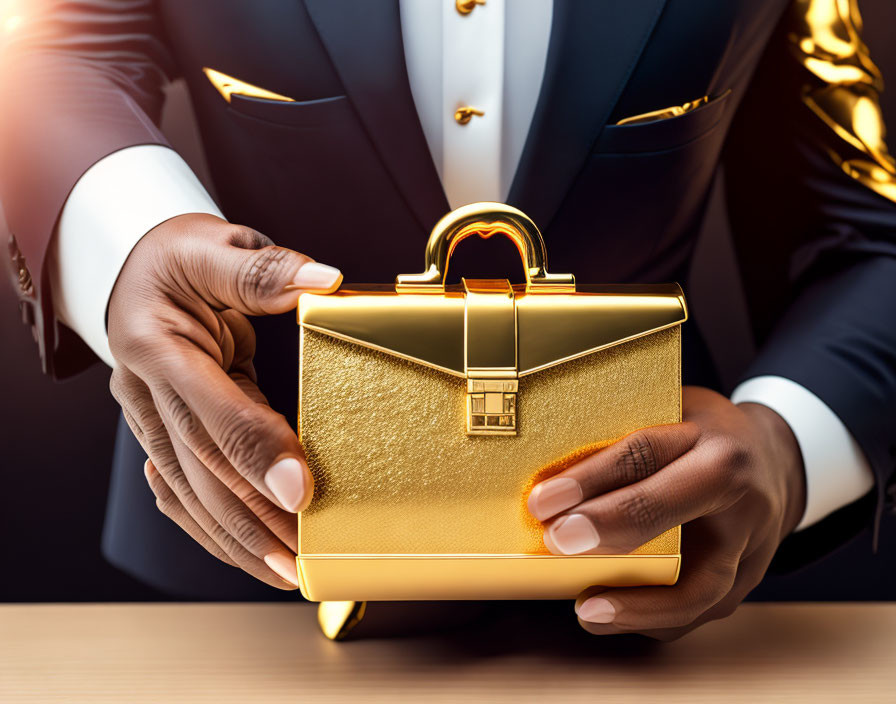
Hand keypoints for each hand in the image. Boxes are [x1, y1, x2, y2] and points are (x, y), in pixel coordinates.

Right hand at [108, 213, 341, 588]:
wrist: (134, 270)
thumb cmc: (178, 258)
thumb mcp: (214, 247)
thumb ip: (263, 271)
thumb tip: (323, 280)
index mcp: (157, 344)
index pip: (208, 411)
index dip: (255, 452)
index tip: (301, 490)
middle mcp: (146, 390)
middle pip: (200, 467)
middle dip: (252, 517)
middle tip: (301, 555)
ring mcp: (149, 417)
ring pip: (190, 490)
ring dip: (236, 536)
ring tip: (284, 571)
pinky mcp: (163, 433)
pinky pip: (182, 490)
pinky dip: (212, 526)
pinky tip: (244, 550)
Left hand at [527, 386, 805, 638]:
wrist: (776, 462)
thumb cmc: (706, 433)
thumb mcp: (675, 410)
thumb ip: (626, 431)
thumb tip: (546, 458)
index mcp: (713, 443)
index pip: (645, 455)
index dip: (591, 478)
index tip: (543, 501)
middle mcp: (739, 495)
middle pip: (675, 514)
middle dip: (613, 530)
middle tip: (558, 543)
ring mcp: (750, 546)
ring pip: (699, 587)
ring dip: (639, 605)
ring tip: (588, 610)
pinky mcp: (745, 582)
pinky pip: (698, 611)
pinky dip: (651, 619)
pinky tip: (611, 615)